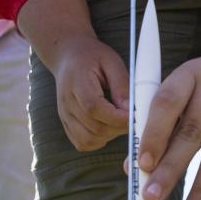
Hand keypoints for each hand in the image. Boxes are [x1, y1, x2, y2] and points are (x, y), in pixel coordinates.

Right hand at [48, 34, 128, 151]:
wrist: (69, 57)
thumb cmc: (93, 57)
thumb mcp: (112, 62)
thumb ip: (122, 85)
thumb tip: (131, 110)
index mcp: (77, 83)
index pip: (95, 108)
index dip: (118, 117)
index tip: (136, 116)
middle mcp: (67, 103)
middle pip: (94, 128)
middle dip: (118, 128)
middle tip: (132, 118)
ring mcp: (64, 116)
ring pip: (88, 140)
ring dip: (109, 135)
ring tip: (119, 120)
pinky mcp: (66, 124)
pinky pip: (82, 143)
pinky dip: (98, 140)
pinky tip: (107, 126)